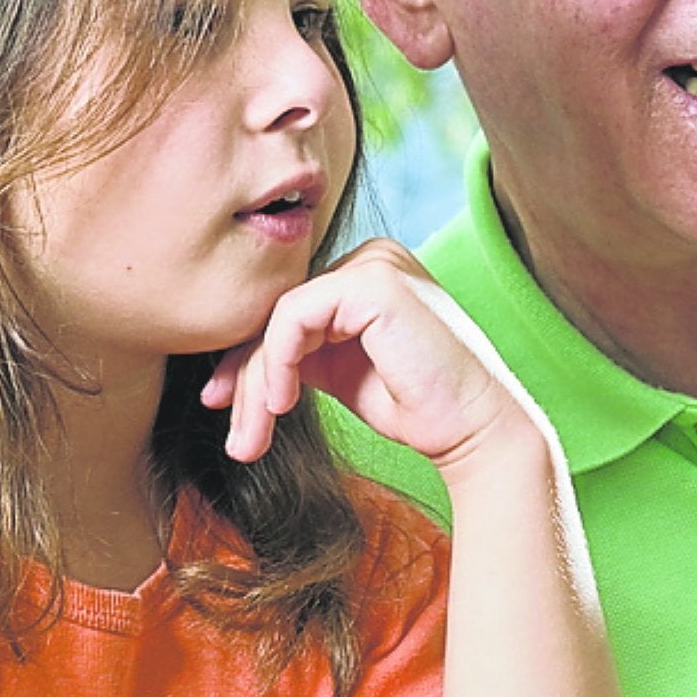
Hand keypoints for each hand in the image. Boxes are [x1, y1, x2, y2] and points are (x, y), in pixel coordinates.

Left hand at [202, 239, 537, 468]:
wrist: (474, 430)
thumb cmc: (418, 407)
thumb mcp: (341, 373)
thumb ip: (302, 353)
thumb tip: (238, 368)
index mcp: (368, 274)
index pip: (290, 312)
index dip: (248, 361)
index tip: (222, 406)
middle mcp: (373, 256)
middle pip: (279, 314)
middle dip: (247, 381)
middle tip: (238, 440)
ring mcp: (376, 262)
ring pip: (279, 319)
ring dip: (257, 384)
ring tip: (255, 437)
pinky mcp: (373, 281)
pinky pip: (294, 316)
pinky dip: (278, 362)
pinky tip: (284, 403)